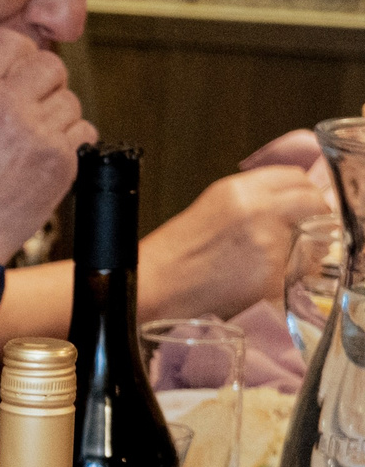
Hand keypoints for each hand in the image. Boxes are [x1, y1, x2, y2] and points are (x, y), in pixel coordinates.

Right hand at [0, 26, 94, 261]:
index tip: (12, 67)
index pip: (10, 42)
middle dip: (42, 79)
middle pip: (50, 64)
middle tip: (30, 99)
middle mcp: (9, 108)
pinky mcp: (62, 162)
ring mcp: (40, 135)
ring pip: (70, 99)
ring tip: (34, 134)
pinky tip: (46, 152)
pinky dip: (70, 140)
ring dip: (56, 112)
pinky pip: (84, 131)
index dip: (14, 54)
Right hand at [141, 165, 330, 318]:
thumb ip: (252, 201)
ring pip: (313, 242)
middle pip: (313, 202)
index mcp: (238, 190)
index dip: (303, 191)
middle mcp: (259, 211)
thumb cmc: (171, 256)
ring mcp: (270, 244)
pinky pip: (299, 274)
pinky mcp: (274, 276)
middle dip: (313, 216)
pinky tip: (260, 281)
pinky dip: (288, 279)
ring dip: (303, 251)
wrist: (152, 289)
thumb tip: (290, 205)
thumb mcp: (211, 210)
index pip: (296, 177)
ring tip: (269, 263)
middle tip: (303, 232)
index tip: (303, 203)